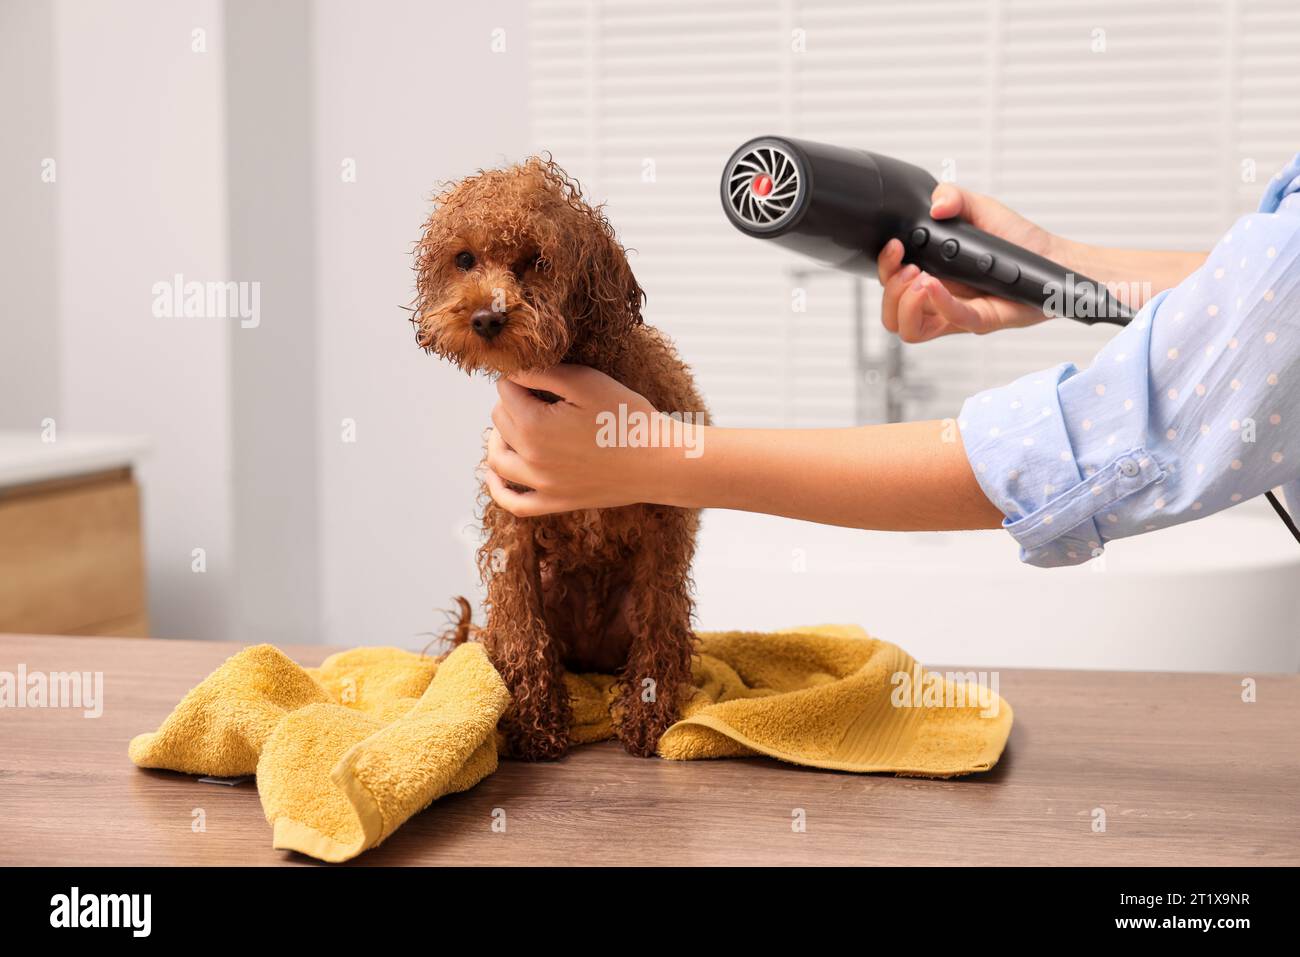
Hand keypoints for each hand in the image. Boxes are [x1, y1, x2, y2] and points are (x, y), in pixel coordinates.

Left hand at [484, 364, 668, 516]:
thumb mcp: (586, 381)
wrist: (660, 462)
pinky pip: (513, 503)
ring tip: (515, 424)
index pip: (505, 391)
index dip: (521, 376)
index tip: (542, 376)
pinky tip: (497, 473)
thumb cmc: (627, 417)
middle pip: (499, 421)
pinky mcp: (555, 502)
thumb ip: (542, 373)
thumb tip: (512, 372)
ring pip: (497, 459)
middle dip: (512, 402)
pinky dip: (498, 488)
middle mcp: (530, 459)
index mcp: (534, 425)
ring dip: (499, 437)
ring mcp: (542, 485)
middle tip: (540, 394)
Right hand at [878, 184, 1064, 341]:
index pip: (890, 284)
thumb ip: (953, 196)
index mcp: (931, 274)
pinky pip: (950, 321)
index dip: (884, 268)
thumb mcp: (979, 207)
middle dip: (891, 289)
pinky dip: (939, 302)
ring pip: (909, 329)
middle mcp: (938, 298)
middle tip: (910, 267)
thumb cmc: (1016, 240)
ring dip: (906, 304)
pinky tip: (936, 284)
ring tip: (922, 279)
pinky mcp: (979, 321)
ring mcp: (956, 314)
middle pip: (891, 314)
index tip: (895, 246)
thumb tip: (935, 205)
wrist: (1051, 257)